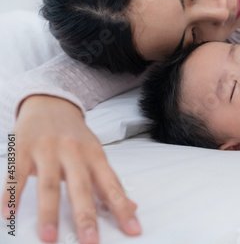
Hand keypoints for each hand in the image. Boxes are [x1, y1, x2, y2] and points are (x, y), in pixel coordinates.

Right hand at [1, 95, 140, 243]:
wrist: (50, 103)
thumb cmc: (76, 135)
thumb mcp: (96, 155)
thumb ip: (109, 183)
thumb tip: (132, 206)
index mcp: (96, 155)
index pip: (112, 185)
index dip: (123, 208)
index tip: (133, 230)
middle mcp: (74, 152)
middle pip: (81, 187)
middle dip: (86, 216)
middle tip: (91, 241)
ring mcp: (48, 150)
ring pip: (49, 184)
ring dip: (49, 213)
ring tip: (50, 238)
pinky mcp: (23, 150)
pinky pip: (16, 175)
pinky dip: (11, 195)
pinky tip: (8, 215)